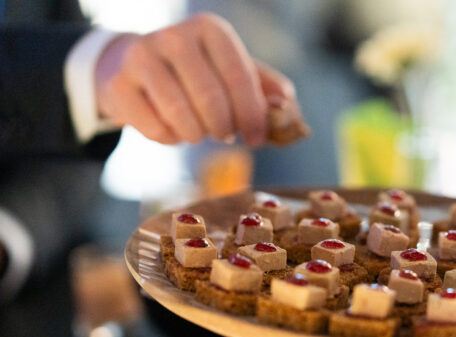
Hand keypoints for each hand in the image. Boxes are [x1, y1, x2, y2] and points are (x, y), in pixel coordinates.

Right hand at [94, 13, 296, 146]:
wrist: (128, 65)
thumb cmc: (194, 73)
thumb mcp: (231, 71)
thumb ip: (264, 87)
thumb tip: (287, 105)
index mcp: (211, 30)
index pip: (239, 76)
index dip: (253, 114)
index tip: (257, 138)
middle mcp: (175, 36)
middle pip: (212, 100)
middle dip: (224, 128)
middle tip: (225, 136)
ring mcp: (143, 57)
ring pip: (183, 117)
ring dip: (197, 135)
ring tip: (198, 132)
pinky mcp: (119, 83)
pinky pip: (156, 128)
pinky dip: (170, 139)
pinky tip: (171, 128)